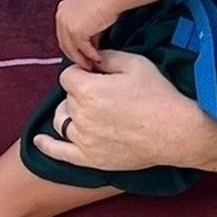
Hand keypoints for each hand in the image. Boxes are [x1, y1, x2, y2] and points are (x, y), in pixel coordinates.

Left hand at [33, 49, 212, 169]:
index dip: (83, 73)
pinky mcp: (90, 159)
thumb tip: (92, 59)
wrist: (177, 131)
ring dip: (71, 113)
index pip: (68, 75)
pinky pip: (60, 153)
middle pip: (67, 98)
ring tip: (90, 111)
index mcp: (87, 89)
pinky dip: (47, 145)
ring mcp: (83, 139)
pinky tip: (39, 140)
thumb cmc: (158, 95)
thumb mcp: (134, 63)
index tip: (98, 76)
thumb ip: (107, 57)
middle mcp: (80, 114)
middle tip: (106, 95)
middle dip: (81, 93)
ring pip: (63, 120)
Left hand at [55, 0, 118, 67]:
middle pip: (64, 43)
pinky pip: (82, 48)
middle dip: (76, 56)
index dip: (72, 47)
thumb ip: (85, 32)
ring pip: (72, 48)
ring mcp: (66, 23)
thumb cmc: (106, 3)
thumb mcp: (89, 17)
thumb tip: (87, 49)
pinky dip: (90, 55)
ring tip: (92, 65)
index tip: (81, 56)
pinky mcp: (75, 31)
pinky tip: (98, 58)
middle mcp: (61, 16)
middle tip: (86, 65)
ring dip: (82, 59)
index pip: (63, 34)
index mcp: (62, 10)